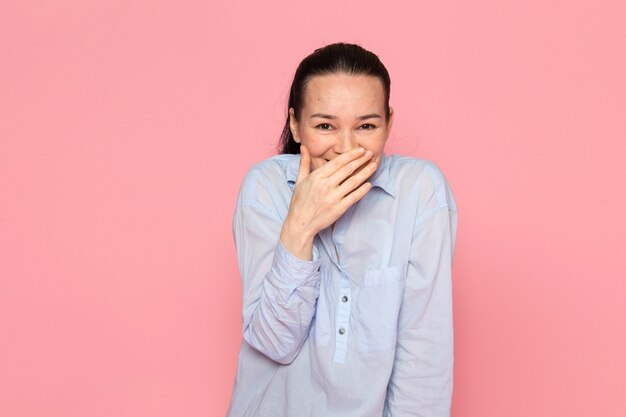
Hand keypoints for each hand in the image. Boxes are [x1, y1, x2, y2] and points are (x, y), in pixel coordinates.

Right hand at [280, 144, 375, 259]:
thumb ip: (304, 163)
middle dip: (361, 160)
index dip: (351, 155)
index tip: (360, 150)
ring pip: (353, 182)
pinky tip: (369, 184)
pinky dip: (362, 190)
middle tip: (370, 153)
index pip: (337, 162)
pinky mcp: (338, 209)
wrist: (300, 224)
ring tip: (374, 165)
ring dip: (365, 172)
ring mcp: (333, 198)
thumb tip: (303, 147)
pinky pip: (353, 197)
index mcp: (317, 177)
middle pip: (347, 170)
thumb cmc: (300, 202)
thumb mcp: (299, 180)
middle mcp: (325, 186)